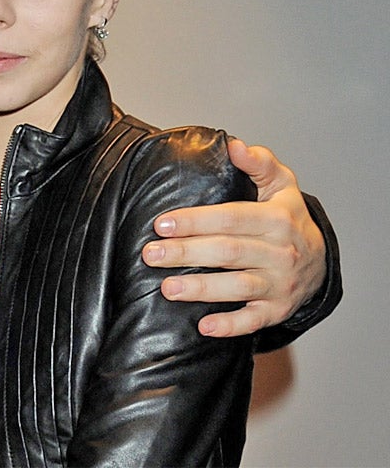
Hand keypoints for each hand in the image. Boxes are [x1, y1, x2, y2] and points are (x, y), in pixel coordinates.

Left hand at [141, 138, 325, 337]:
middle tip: (151, 254)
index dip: (195, 221)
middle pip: (228, 252)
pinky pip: (254, 321)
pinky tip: (204, 326)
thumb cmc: (288, 217)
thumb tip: (234, 145)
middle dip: (186, 253)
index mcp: (276, 219)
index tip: (162, 224)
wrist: (321, 260)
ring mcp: (279, 284)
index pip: (231, 218)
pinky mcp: (277, 309)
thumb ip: (259, 162)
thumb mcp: (281, 184)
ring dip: (201, 289)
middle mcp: (280, 252)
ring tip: (167, 288)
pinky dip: (230, 325)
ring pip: (238, 287)